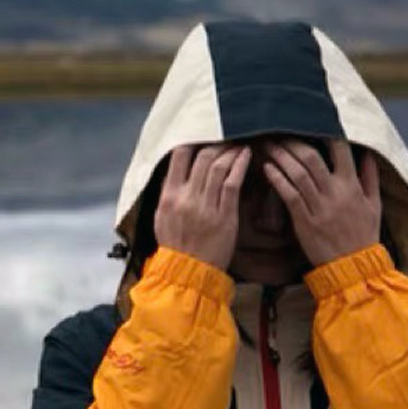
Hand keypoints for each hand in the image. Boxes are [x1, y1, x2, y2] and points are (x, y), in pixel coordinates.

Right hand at [154, 144, 251, 269]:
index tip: (203, 135)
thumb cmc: (176, 247)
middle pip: (202, 157)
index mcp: (169, 196)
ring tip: (238, 144)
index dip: (192, 141)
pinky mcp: (225, 215)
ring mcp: (206, 206)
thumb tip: (173, 173)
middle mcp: (186, 197)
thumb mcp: (161, 218)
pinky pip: (232, 183)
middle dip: (216, 143)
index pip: (179, 157)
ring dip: (230, 151)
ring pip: (218, 166)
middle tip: (227, 138)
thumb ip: (167, 194)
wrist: (189, 273)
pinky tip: (246, 155)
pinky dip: (240, 165)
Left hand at [263, 139, 380, 266]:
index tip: (310, 122)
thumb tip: (367, 155)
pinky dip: (278, 179)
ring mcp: (319, 207)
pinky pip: (289, 195)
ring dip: (281, 156)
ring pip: (297, 174)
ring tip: (269, 144)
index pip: (340, 150)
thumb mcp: (374, 206)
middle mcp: (335, 192)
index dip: (325, 133)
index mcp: (352, 186)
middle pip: (311, 158)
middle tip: (278, 131)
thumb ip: (370, 179)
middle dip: (293, 142)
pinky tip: (267, 168)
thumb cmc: (364, 237)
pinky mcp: (305, 221)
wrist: (354, 267)